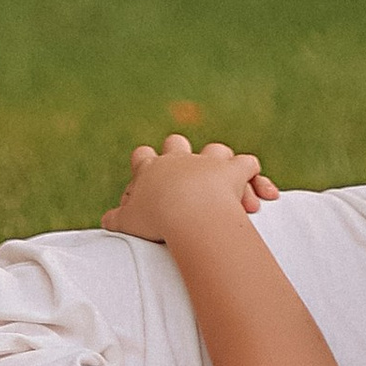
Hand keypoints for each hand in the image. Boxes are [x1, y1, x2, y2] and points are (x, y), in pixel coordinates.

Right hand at [102, 134, 281, 242]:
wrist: (185, 213)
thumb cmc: (154, 219)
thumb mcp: (126, 223)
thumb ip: (115, 219)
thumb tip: (105, 221)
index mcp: (151, 169)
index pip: (142, 157)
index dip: (144, 162)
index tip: (146, 172)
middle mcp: (179, 159)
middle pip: (176, 142)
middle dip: (178, 152)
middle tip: (182, 171)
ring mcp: (207, 161)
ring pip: (215, 149)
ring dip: (219, 162)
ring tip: (223, 183)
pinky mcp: (232, 170)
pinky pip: (248, 165)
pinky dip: (255, 177)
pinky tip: (261, 193)